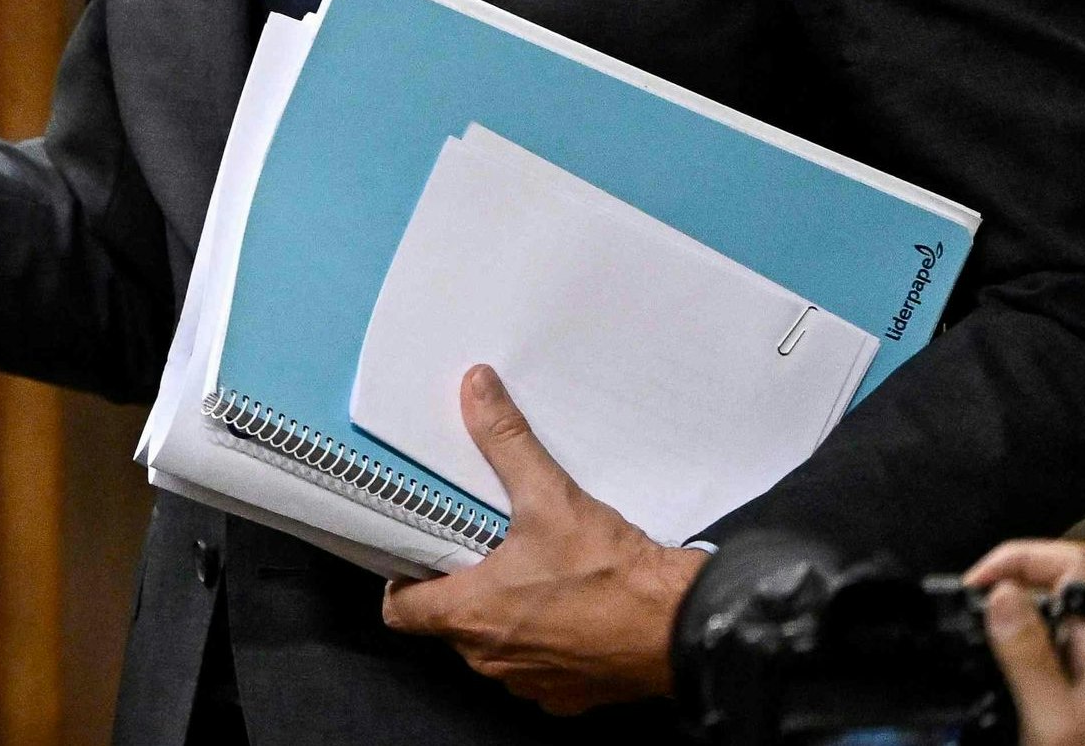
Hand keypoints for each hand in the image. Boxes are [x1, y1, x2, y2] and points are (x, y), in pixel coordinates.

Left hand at [381, 366, 705, 713]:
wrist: (683, 627)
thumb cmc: (607, 569)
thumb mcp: (550, 496)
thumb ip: (505, 440)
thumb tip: (474, 384)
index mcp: (470, 616)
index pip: (401, 612)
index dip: (403, 584)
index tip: (419, 557)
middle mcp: (491, 661)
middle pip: (448, 628)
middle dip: (458, 593)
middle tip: (479, 552)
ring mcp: (531, 685)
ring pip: (493, 652)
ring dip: (501, 621)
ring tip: (523, 578)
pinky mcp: (571, 699)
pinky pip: (538, 672)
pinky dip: (543, 647)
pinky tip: (564, 612)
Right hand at [969, 542, 1084, 745]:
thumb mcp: (1051, 718)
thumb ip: (1027, 653)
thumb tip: (1002, 591)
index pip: (1072, 566)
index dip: (1021, 559)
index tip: (974, 585)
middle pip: (1055, 589)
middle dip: (1005, 586)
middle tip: (960, 612)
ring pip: (1043, 621)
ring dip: (1001, 618)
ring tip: (963, 634)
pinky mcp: (1073, 698)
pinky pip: (1038, 654)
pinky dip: (1006, 648)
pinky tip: (983, 668)